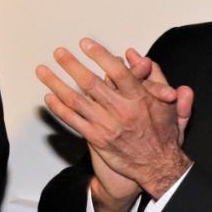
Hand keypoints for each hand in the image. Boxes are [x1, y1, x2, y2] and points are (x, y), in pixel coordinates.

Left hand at [37, 38, 190, 199]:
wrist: (159, 168)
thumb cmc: (164, 134)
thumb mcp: (168, 103)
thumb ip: (157, 78)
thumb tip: (140, 56)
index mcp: (140, 99)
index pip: (118, 72)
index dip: (100, 55)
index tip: (85, 43)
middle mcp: (121, 110)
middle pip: (90, 83)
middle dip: (71, 65)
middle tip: (58, 52)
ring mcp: (106, 125)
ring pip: (75, 100)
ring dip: (56, 83)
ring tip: (42, 70)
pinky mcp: (96, 139)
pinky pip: (72, 120)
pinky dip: (58, 108)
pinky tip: (48, 97)